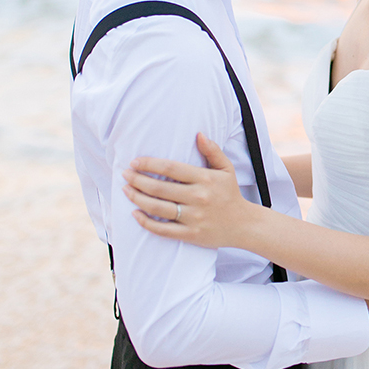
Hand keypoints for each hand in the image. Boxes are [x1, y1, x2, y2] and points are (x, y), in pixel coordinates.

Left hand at [122, 135, 255, 247]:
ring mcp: (193, 217)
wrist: (243, 225)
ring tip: (126, 190)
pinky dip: (146, 222)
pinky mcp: (190, 234)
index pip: (171, 169)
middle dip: (137, 180)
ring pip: (158, 208)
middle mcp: (198, 198)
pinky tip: (135, 214)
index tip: (135, 162)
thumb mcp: (226, 169)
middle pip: (160, 188)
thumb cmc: (230, 194)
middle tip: (125, 174)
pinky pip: (163, 229)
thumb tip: (198, 134)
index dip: (150, 164)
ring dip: (137, 198)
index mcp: (205, 179)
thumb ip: (212, 151)